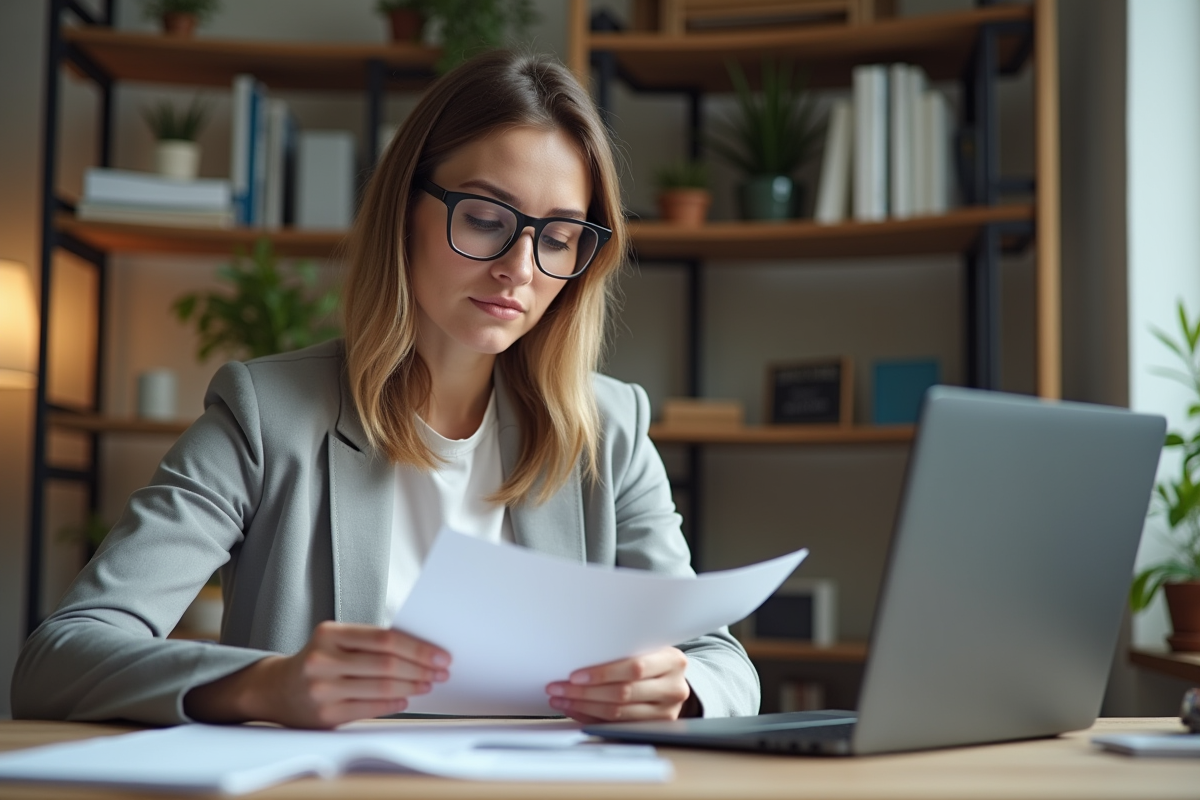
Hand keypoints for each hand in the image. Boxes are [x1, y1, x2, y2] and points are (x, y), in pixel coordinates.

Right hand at [184, 621, 449, 728]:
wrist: (276, 689)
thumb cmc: (318, 660)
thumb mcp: (336, 640)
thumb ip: (370, 642)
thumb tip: (420, 650)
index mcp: (329, 634)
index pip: (384, 638)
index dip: (417, 647)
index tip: (440, 654)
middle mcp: (323, 660)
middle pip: (386, 664)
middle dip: (421, 668)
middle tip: (441, 671)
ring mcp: (322, 689)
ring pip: (381, 687)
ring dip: (412, 686)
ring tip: (428, 683)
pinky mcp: (325, 714)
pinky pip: (369, 708)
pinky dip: (393, 703)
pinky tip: (406, 698)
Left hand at [545, 646, 697, 722]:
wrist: (674, 681)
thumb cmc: (654, 659)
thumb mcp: (649, 647)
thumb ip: (625, 650)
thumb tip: (580, 652)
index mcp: (672, 661)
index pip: (634, 668)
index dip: (602, 673)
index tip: (575, 675)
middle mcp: (673, 688)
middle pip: (622, 693)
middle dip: (584, 691)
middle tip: (558, 687)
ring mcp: (666, 712)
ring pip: (617, 713)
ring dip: (583, 706)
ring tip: (561, 698)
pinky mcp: (654, 728)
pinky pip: (615, 724)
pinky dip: (590, 717)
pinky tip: (574, 709)